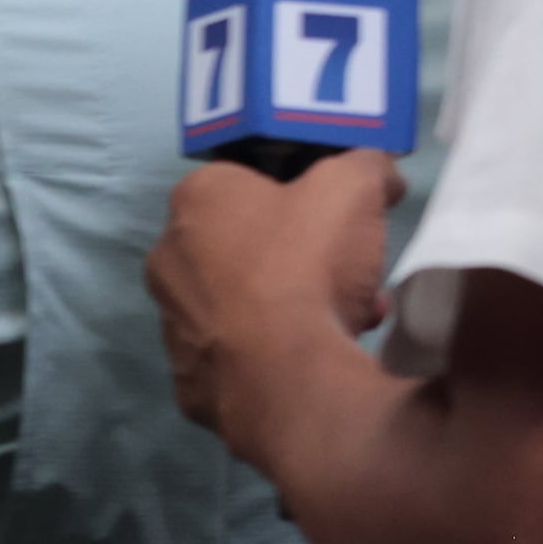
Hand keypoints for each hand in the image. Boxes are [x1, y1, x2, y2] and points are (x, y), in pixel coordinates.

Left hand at [149, 152, 404, 444]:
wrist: (283, 376)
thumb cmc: (305, 265)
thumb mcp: (352, 188)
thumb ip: (365, 167)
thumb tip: (377, 169)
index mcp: (194, 200)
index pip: (245, 181)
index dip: (300, 195)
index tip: (338, 217)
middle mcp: (167, 256)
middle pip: (250, 246)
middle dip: (306, 257)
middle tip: (352, 273)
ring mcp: (173, 320)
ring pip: (250, 301)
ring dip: (301, 304)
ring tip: (354, 317)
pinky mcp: (189, 375)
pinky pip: (244, 353)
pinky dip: (280, 351)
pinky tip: (320, 357)